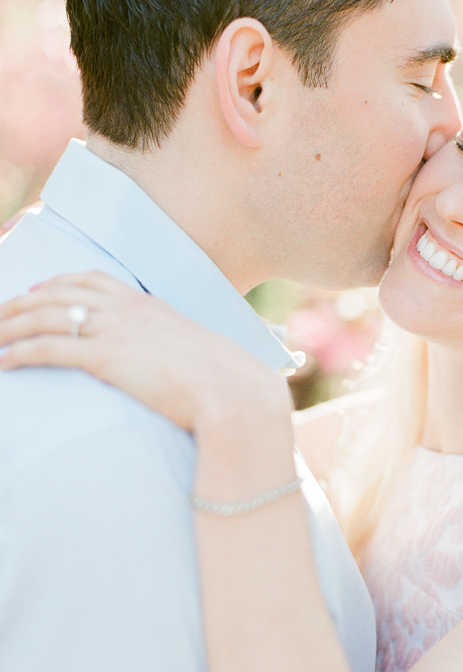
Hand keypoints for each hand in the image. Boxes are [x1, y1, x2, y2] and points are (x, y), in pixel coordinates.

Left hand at [0, 271, 291, 436]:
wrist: (231, 391)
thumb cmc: (221, 380)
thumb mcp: (195, 351)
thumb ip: (173, 347)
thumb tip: (170, 362)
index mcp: (146, 304)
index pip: (89, 280)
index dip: (55, 283)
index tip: (34, 290)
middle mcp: (125, 309)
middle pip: (56, 293)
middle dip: (19, 302)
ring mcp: (114, 330)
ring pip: (43, 317)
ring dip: (9, 325)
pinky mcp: (104, 357)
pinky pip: (47, 349)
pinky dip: (18, 352)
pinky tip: (2, 363)